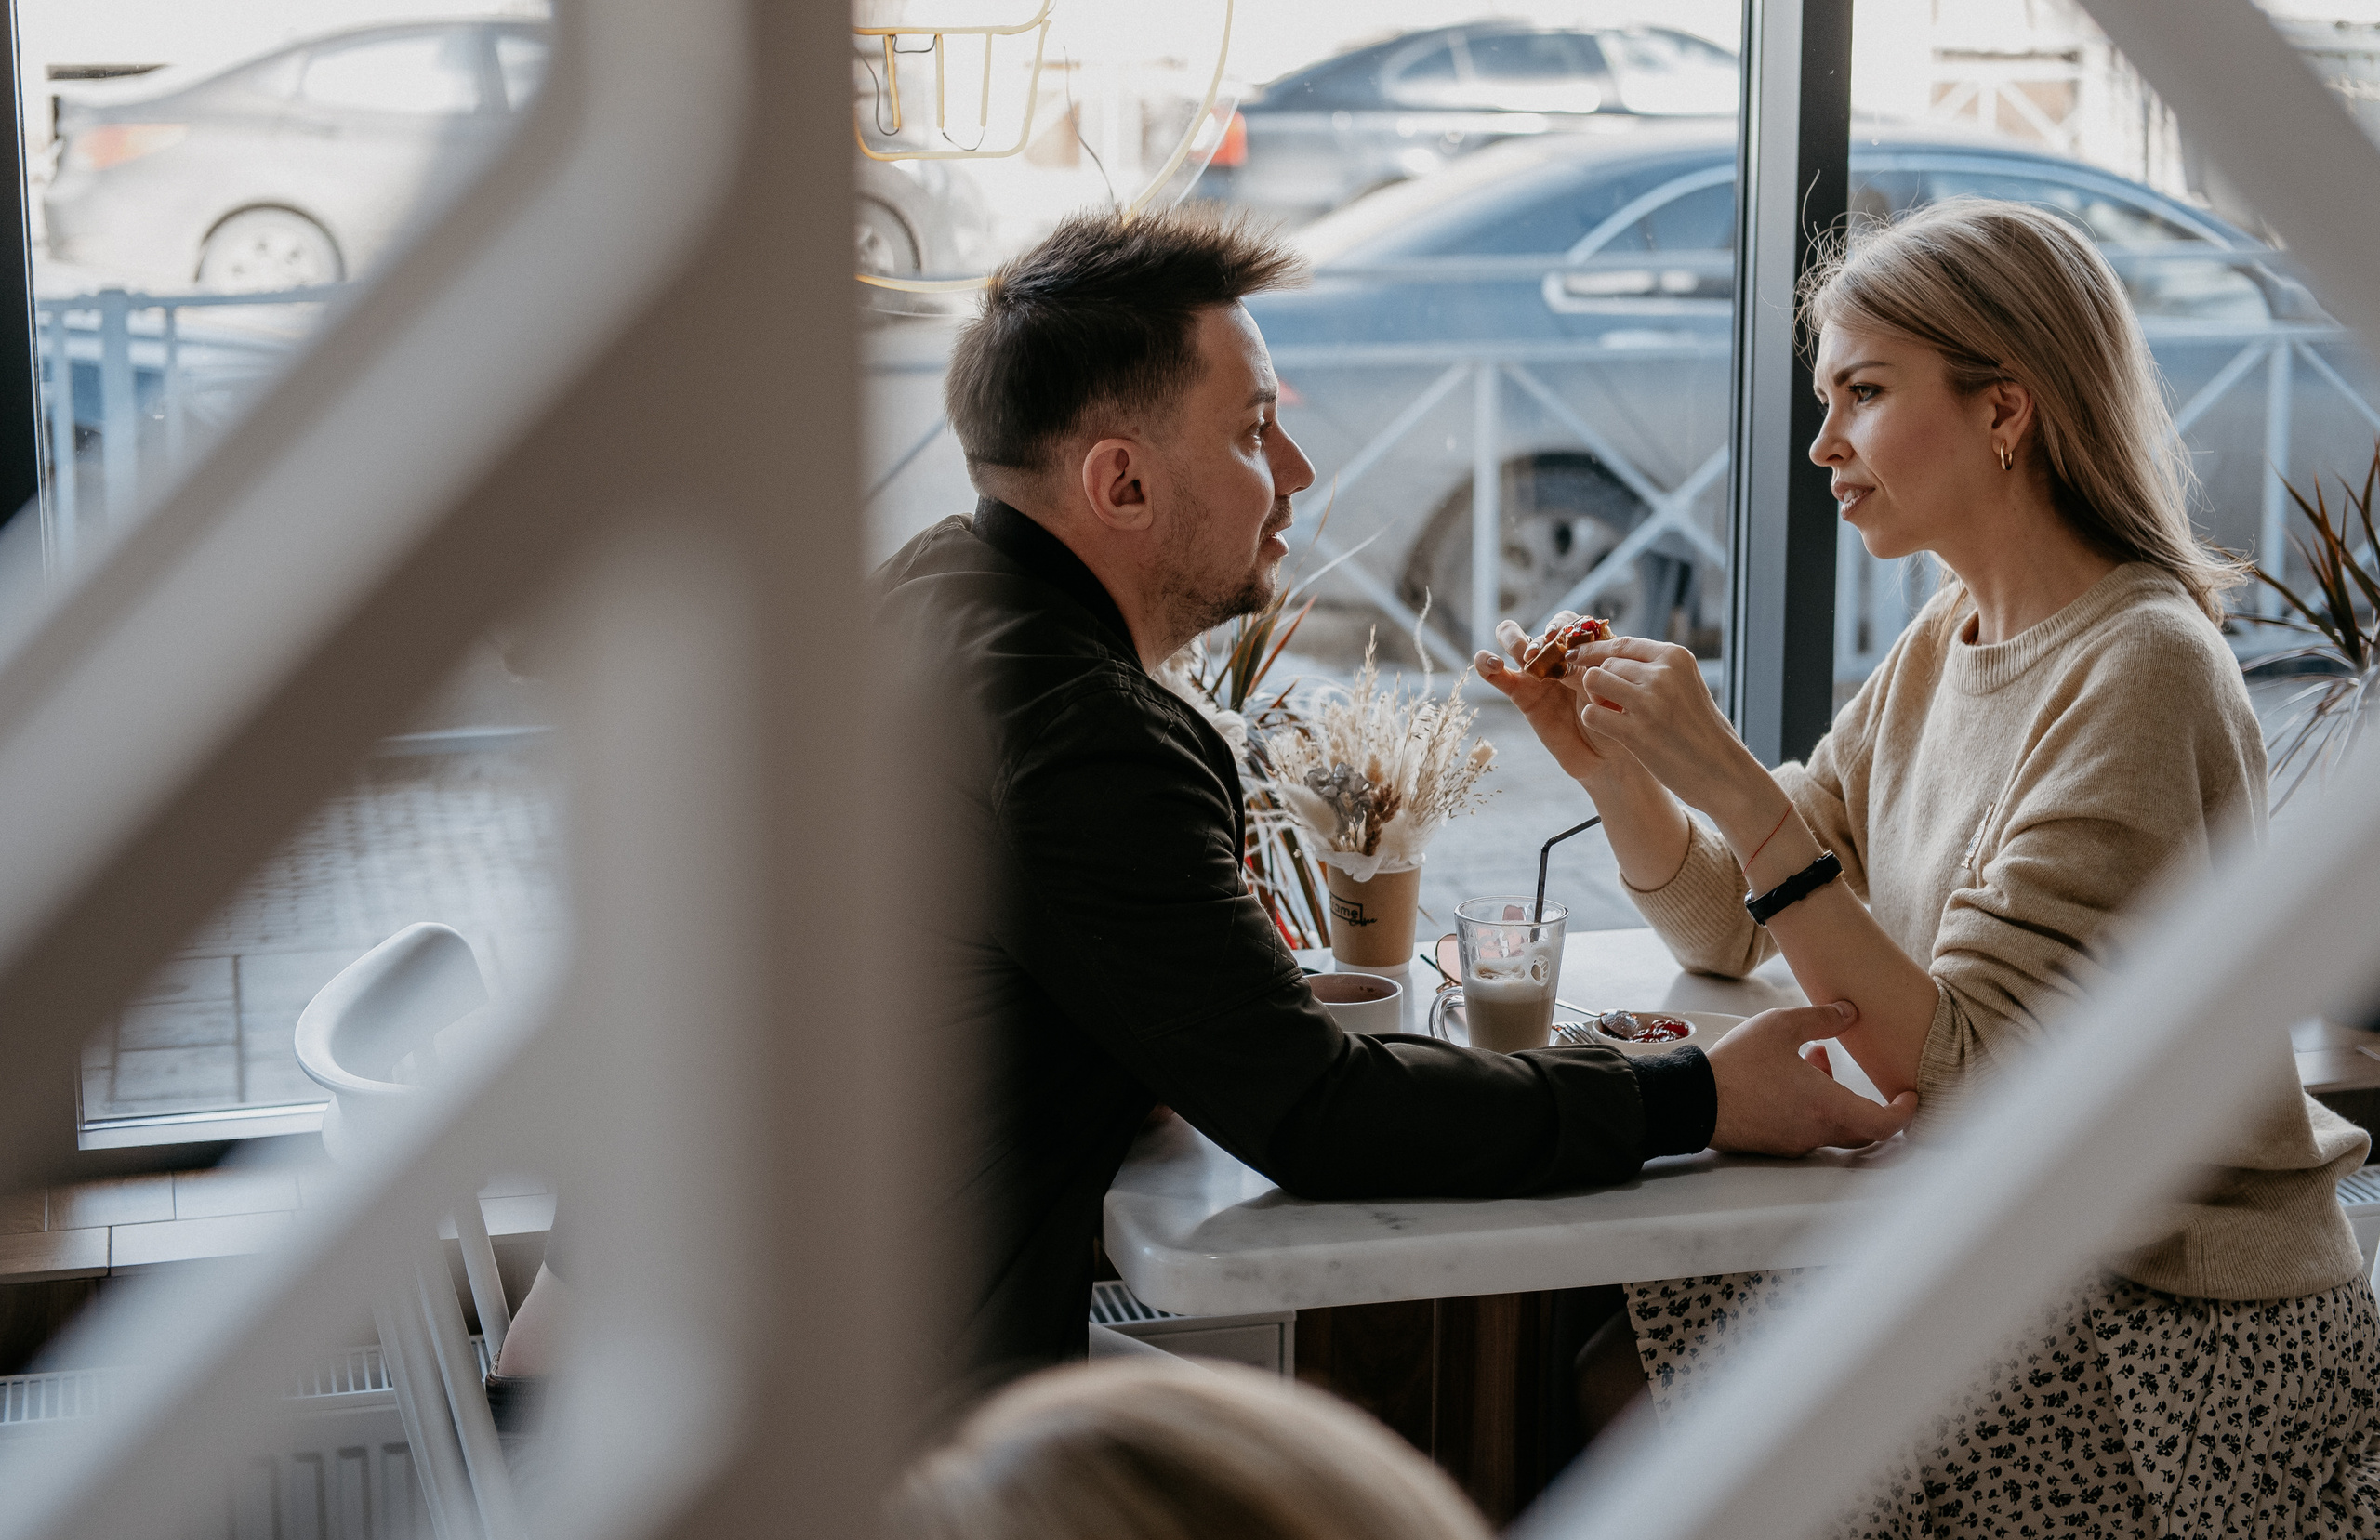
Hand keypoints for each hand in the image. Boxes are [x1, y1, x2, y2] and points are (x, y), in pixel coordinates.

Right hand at [1474, 615, 1632, 784]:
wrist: (1603, 757)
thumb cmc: (1614, 722)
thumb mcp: (1608, 695)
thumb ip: (1587, 676)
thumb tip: (1566, 665)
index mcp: (1586, 650)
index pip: (1572, 624)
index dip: (1565, 627)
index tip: (1566, 643)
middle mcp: (1560, 657)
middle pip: (1543, 630)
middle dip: (1544, 636)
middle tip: (1545, 653)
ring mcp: (1537, 674)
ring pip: (1515, 641)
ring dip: (1513, 638)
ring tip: (1526, 656)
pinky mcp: (1519, 693)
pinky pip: (1496, 675)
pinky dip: (1485, 663)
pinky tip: (1490, 663)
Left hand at [1569, 636, 1766, 818]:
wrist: (1723, 771)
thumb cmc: (1703, 730)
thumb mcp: (1687, 685)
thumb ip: (1655, 669)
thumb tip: (1610, 655)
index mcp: (1676, 657)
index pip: (1622, 643)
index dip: (1594, 650)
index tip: (1577, 655)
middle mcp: (1662, 674)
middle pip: (1606, 663)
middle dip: (1600, 681)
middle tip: (1609, 701)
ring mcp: (1649, 703)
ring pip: (1593, 681)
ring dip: (1594, 697)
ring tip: (1612, 712)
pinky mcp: (1636, 733)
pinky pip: (1591, 714)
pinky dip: (1594, 721)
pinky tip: (1611, 729)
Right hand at [1705, 1002, 1916, 1154]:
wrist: (1694, 1101)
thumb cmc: (1738, 1065)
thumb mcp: (1780, 1026)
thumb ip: (1821, 1018)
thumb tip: (1850, 1011)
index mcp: (1827, 1106)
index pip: (1885, 1124)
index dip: (1905, 1113)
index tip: (1911, 1099)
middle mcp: (1816, 1131)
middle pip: (1862, 1129)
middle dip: (1870, 1104)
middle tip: (1870, 1083)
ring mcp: (1795, 1141)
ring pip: (1832, 1124)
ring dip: (1835, 1095)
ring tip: (1815, 1058)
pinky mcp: (1775, 1144)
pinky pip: (1807, 1128)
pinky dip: (1812, 1105)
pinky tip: (1790, 1075)